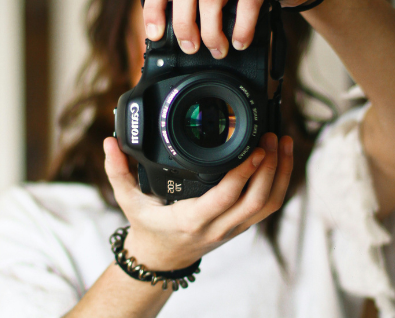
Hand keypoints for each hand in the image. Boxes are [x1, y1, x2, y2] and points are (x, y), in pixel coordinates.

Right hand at [103, 133, 293, 270]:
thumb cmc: (148, 227)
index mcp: (191, 219)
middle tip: (273, 137)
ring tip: (284, 143)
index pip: (225, 197)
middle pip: (257, 201)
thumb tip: (109, 142)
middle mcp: (217, 226)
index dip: (244, 173)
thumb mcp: (127, 200)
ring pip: (268, 205)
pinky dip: (279, 184)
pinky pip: (267, 207)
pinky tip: (282, 160)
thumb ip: (117, 171)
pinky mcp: (240, 225)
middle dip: (270, 168)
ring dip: (281, 174)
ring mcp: (233, 228)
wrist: (161, 258)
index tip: (255, 148)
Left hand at [142, 0, 326, 57]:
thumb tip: (177, 42)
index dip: (154, 8)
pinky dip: (241, 29)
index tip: (155, 35)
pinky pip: (246, 4)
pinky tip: (241, 42)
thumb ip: (197, 5)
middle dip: (183, 25)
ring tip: (218, 50)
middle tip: (190, 47)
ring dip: (211, 32)